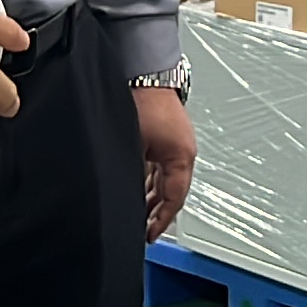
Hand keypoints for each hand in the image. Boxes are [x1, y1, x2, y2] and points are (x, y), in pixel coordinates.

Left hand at [136, 88, 197, 242]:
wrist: (143, 70)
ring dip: (152, 196)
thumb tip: (124, 195)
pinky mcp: (166, 135)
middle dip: (156, 211)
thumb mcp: (133, 146)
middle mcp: (183, 152)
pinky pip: (160, 166)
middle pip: (171, 191)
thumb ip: (132, 174)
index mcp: (181, 156)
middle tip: (142, 229)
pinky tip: (137, 186)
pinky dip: (150, 180)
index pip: (174, 198)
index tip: (150, 235)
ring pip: (165, 179)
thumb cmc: (142, 101)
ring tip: (138, 213)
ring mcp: (176, 143)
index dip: (161, 221)